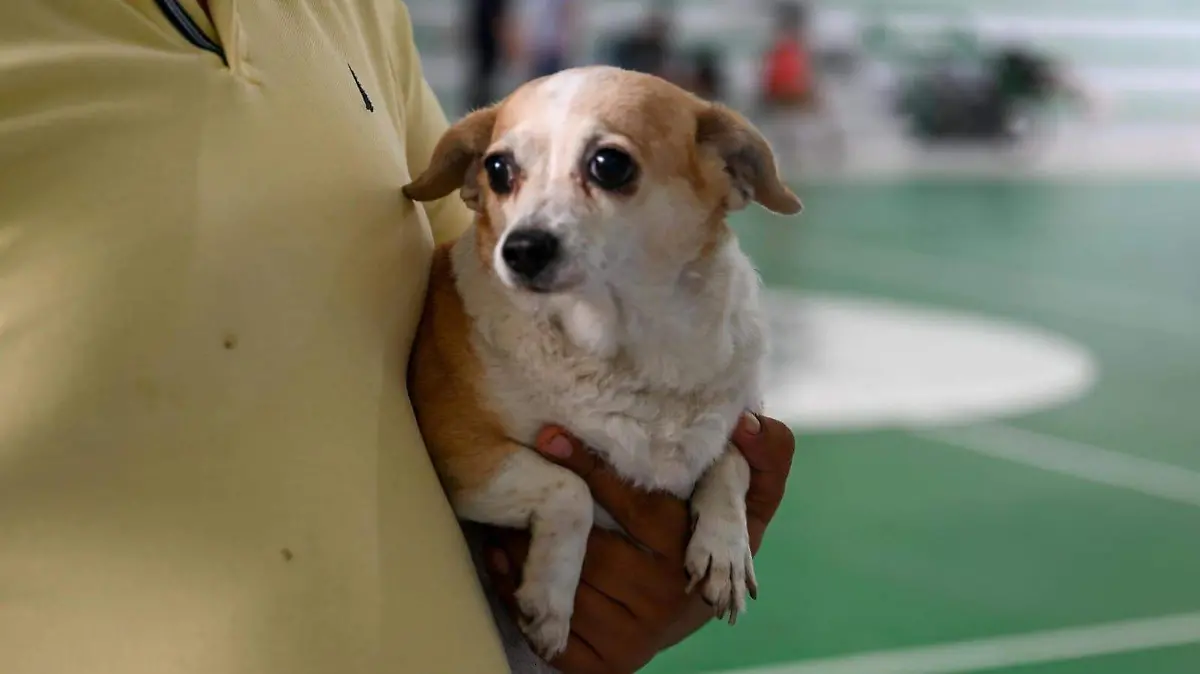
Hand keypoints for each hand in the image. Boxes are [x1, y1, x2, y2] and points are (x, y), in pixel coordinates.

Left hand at [482, 412, 794, 673]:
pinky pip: (547, 627)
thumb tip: (746, 420)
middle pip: (587, 547)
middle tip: (510, 472)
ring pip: (562, 582)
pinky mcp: (602, 661)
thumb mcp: (752, 505)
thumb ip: (764, 460)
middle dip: (544, 512)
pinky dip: (515, 592)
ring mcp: (632, 632)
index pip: (636, 503)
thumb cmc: (716, 542)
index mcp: (696, 553)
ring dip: (521, 547)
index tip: (550, 435)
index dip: (590, 469)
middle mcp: (664, 596)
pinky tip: (499, 561)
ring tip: (497, 512)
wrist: (692, 612)